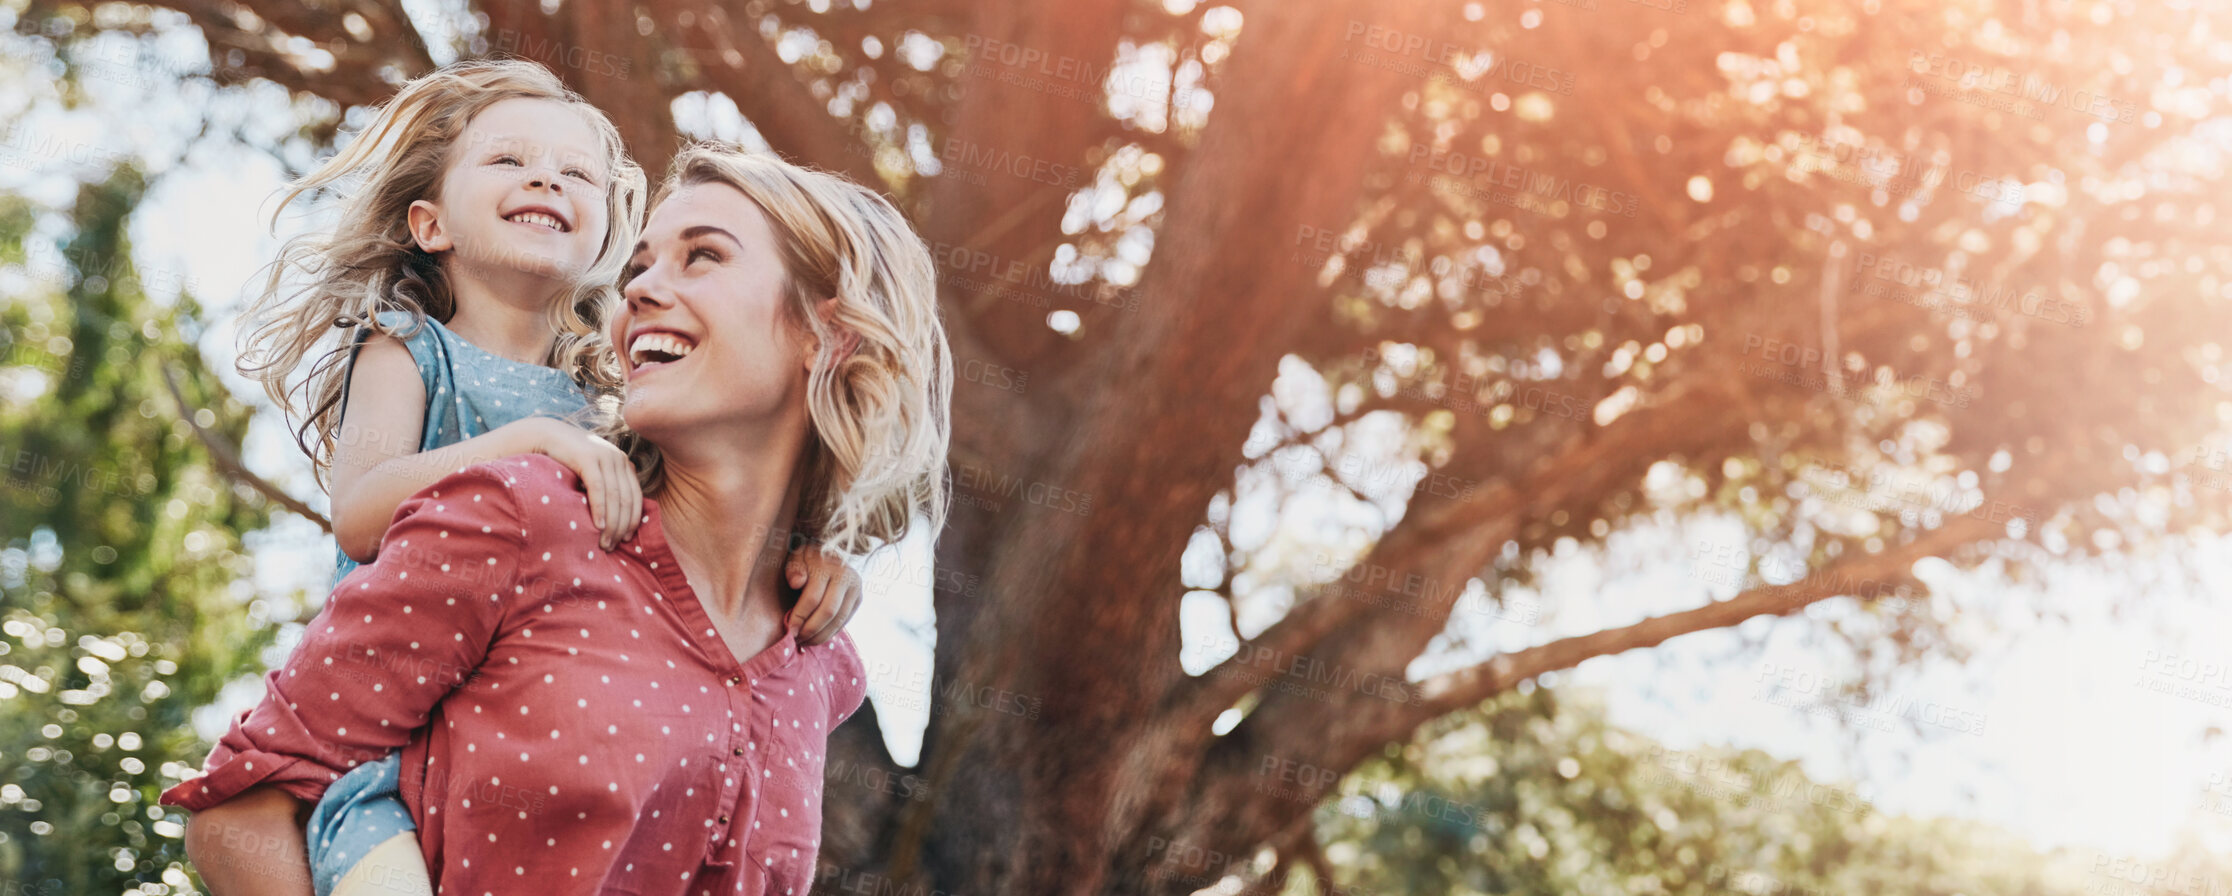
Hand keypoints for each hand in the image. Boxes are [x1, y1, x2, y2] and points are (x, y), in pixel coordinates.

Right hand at [519, 418, 641, 550]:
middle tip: (612, 547)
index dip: (633, 521)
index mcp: (624, 464)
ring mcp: (605, 456)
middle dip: (621, 527)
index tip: (627, 540)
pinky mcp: (588, 457)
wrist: (545, 436)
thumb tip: (614, 522)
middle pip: (627, 500)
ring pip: (615, 497)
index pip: (636, 498)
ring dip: (611, 524)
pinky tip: (597, 526)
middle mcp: (619, 459)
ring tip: (605, 543)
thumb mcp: (592, 474)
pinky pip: (598, 488)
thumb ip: (606, 489)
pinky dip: (600, 509)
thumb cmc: (567, 461)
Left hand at [786, 545, 861, 645]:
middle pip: (828, 611)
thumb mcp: (796, 557)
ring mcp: (855, 589)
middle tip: (796, 640)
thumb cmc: (806, 558)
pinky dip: (829, 633)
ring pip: (838, 620)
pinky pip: (844, 622)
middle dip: (810, 630)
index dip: (800, 617)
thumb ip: (794, 568)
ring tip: (804, 641)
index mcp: (828, 565)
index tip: (789, 630)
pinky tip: (816, 637)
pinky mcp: (858, 599)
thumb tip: (796, 583)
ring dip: (820, 636)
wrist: (828, 553)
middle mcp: (846, 577)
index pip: (813, 597)